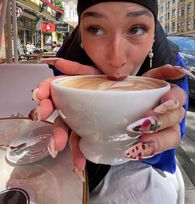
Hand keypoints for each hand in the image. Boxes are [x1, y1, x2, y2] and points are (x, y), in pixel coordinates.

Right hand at [30, 58, 99, 180]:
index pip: (52, 89)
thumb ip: (74, 68)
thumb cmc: (106, 81)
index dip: (44, 91)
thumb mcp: (91, 72)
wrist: (125, 92)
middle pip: (55, 111)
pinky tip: (79, 162)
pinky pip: (80, 143)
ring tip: (59, 145)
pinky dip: (78, 153)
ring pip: (66, 130)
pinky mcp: (88, 131)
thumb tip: (56, 62)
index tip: (40, 94)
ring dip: (59, 138)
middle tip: (44, 116)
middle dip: (47, 112)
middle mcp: (71, 105)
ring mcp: (79, 119)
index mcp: (70, 90)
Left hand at [124, 64, 189, 159]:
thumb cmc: (134, 95)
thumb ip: (159, 74)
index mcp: (168, 94)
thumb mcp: (142, 81)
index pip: (179, 95)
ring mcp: (168, 129)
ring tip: (141, 142)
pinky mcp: (159, 144)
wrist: (121, 115)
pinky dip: (150, 150)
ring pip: (173, 136)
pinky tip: (135, 150)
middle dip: (162, 120)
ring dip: (158, 140)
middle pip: (176, 116)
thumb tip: (176, 69)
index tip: (161, 104)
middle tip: (144, 123)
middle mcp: (172, 112)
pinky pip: (160, 149)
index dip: (173, 100)